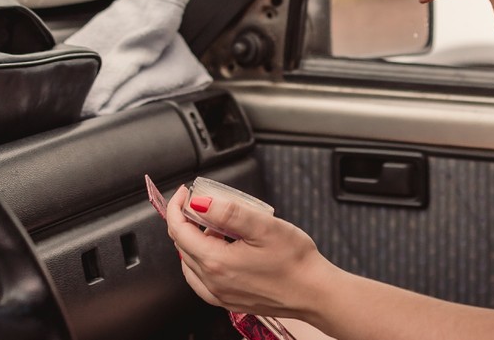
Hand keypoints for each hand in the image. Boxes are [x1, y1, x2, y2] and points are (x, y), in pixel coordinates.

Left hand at [166, 185, 335, 319]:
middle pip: (182, 246)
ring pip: (190, 263)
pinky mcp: (229, 301)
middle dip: (186, 221)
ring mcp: (219, 295)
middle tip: (203, 203)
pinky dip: (202, 261)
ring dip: (195, 241)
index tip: (185, 192)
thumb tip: (198, 202)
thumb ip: (228, 211)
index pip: (179, 230)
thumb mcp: (263, 225)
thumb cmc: (295, 261)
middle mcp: (212, 283)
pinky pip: (201, 279)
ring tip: (216, 226)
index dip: (177, 207)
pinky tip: (220, 250)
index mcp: (216, 263)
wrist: (315, 293)